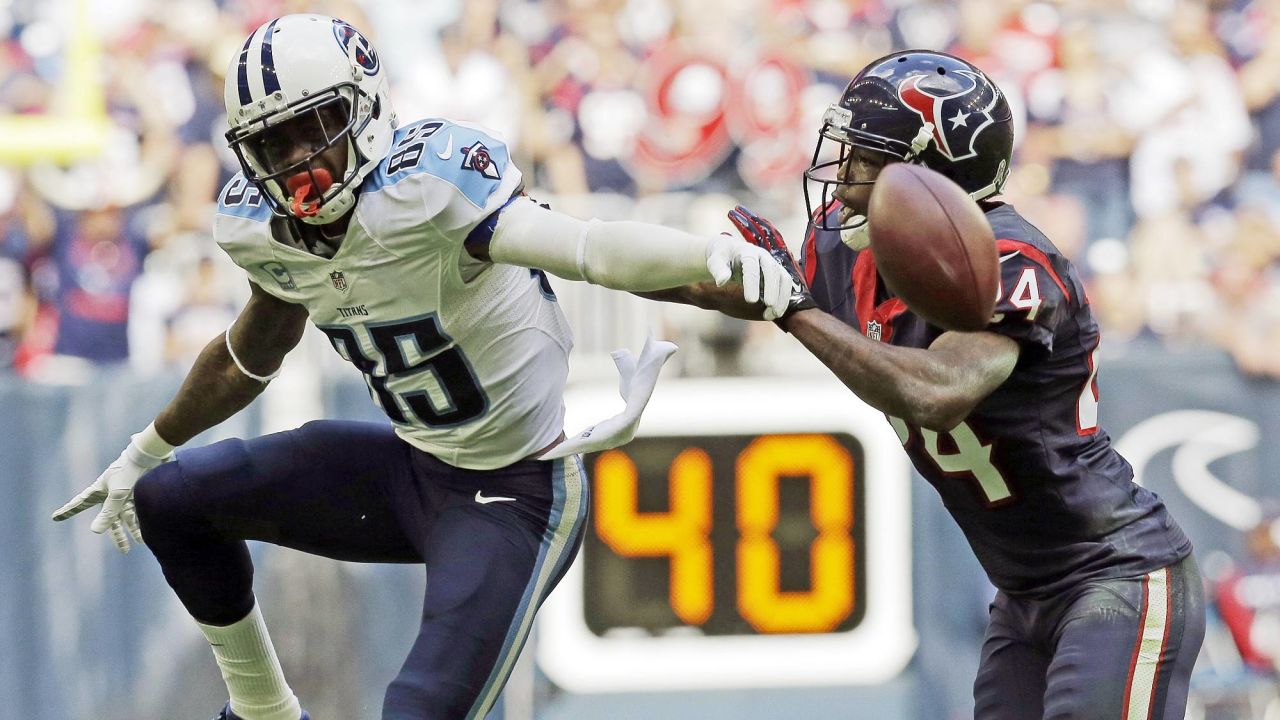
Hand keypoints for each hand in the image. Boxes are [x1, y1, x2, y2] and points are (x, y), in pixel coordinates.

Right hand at [52, 436, 171, 552]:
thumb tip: (94, 531)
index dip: (68, 510)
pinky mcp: (140, 493)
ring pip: (127, 517)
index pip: (80, 503)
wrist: (152, 456)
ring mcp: (127, 494)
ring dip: (131, 531)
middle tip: (123, 549)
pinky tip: (146, 534)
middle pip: (111, 517)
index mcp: (100, 489)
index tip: (55, 517)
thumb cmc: (131, 471)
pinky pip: (138, 512)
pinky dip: (141, 523)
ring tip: (134, 546)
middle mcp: (112, 493)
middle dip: (116, 534)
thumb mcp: (118, 494)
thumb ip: (108, 513)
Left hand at [727, 205, 816, 326]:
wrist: (731, 252)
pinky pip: (786, 285)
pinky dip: (783, 299)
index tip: (750, 301)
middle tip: (769, 306)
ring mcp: (772, 264)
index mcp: (746, 252)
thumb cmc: (722, 258)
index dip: (752, 283)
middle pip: (772, 270)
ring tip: (774, 314)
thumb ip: (718, 270)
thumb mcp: (715, 261)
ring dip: (781, 297)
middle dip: (772, 289)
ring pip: (783, 278)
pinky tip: (777, 313)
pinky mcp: (777, 273)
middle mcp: (763, 256)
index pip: (751, 266)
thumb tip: (721, 281)